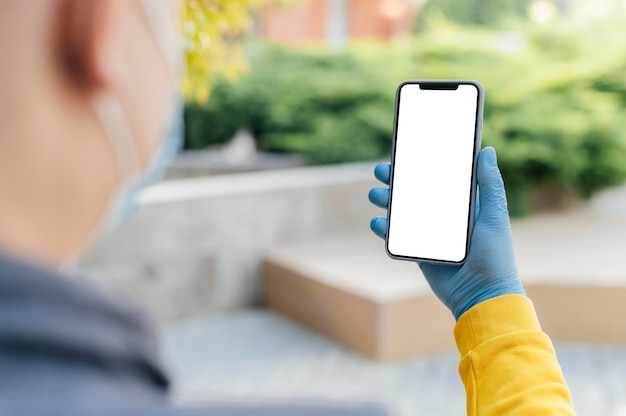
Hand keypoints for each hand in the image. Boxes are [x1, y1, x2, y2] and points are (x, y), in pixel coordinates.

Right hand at [368, 147, 525, 319]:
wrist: (481, 296)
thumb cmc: (494, 255)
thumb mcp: (494, 216)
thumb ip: (490, 184)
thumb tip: (486, 150)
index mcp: (464, 204)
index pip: (440, 178)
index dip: (423, 165)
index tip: (407, 152)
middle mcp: (445, 217)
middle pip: (417, 193)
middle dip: (398, 181)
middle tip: (381, 171)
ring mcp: (430, 235)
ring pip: (403, 213)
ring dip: (387, 202)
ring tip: (375, 195)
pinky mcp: (419, 252)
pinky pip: (398, 237)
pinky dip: (385, 229)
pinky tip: (378, 223)